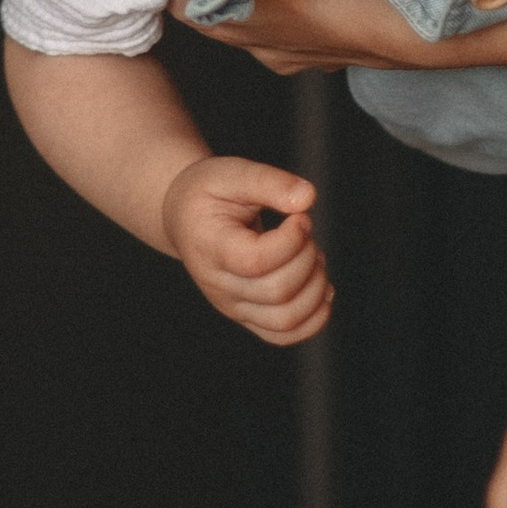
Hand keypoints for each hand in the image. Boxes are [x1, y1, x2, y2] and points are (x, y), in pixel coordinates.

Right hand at [160, 154, 332, 345]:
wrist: (185, 217)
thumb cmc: (208, 193)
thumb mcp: (232, 172)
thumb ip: (268, 181)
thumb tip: (307, 197)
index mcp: (210, 247)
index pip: (256, 261)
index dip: (291, 240)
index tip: (299, 216)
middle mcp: (219, 285)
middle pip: (277, 292)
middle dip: (306, 257)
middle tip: (304, 228)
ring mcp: (232, 305)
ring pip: (285, 319)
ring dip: (315, 287)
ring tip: (312, 255)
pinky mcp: (247, 315)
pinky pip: (285, 335)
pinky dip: (313, 318)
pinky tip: (320, 285)